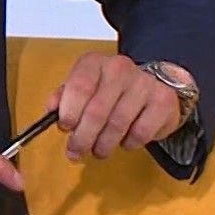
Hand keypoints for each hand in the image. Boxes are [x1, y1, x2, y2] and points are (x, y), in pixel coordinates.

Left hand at [47, 53, 186, 160]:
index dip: (69, 111)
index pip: (78, 87)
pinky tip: (124, 141)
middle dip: (83, 137)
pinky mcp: (163, 100)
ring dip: (103, 144)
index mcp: (93, 62)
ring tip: (98, 151)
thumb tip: (51, 110)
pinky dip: (128, 143)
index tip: (65, 128)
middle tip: (76, 152)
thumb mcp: (82, 88)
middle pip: (97, 111)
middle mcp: (119, 68)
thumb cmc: (109, 90)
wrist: (153, 85)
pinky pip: (141, 132)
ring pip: (118, 124)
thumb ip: (64, 97)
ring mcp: (144, 83)